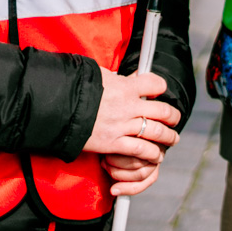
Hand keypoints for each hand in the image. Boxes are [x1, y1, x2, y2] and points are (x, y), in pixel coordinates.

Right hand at [83, 67, 181, 195]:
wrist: (56, 108)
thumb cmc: (74, 89)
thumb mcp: (96, 75)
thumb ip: (113, 78)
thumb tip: (121, 76)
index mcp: (126, 86)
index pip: (155, 84)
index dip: (160, 87)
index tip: (160, 91)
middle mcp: (128, 105)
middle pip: (162, 110)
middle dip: (173, 116)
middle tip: (175, 119)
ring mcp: (121, 125)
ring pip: (156, 132)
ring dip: (168, 137)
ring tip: (172, 139)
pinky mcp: (112, 143)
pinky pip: (140, 150)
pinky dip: (151, 153)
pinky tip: (156, 155)